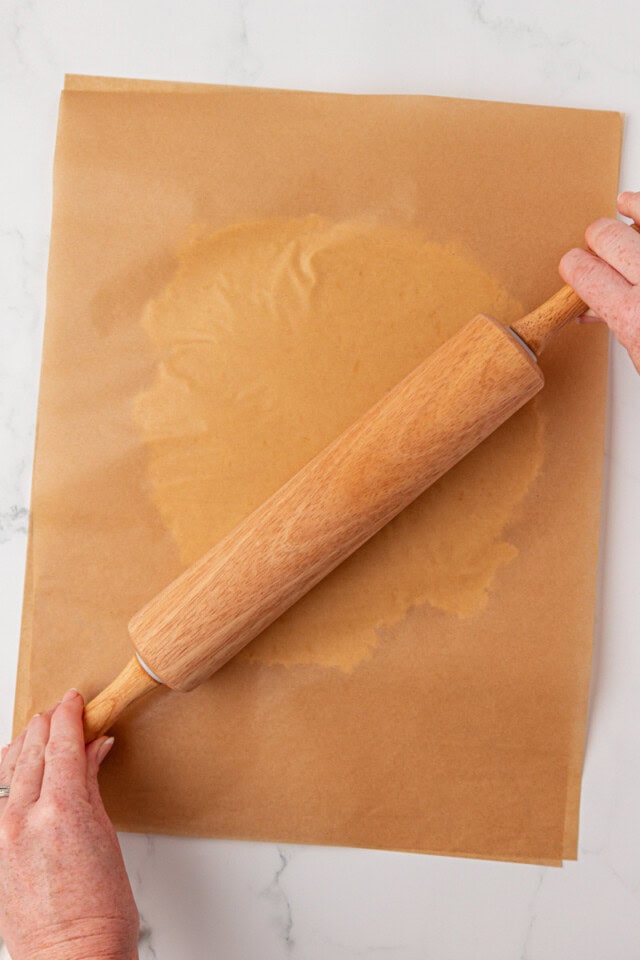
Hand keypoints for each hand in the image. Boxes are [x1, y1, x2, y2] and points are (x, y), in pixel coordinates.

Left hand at [0, 690, 138, 959]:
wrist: (72, 957)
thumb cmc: (99, 910)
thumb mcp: (104, 835)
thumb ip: (90, 783)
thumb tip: (95, 748)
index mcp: (59, 811)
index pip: (61, 742)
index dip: (69, 715)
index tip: (75, 700)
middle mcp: (21, 820)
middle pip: (31, 750)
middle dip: (47, 725)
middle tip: (61, 712)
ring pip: (4, 770)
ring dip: (23, 745)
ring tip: (37, 734)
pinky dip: (4, 776)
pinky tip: (13, 768)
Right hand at [559, 191, 639, 372]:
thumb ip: (620, 325)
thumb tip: (594, 310)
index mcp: (633, 316)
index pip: (583, 272)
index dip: (573, 267)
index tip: (574, 265)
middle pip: (606, 236)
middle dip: (597, 239)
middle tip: (599, 244)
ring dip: (632, 209)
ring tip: (624, 205)